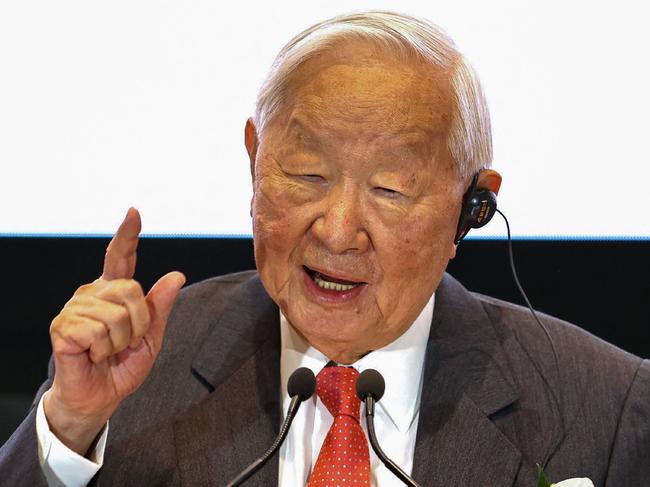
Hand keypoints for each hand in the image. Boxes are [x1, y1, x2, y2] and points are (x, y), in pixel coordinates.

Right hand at [44, 208, 185, 454]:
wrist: (99, 397)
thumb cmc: (122, 365)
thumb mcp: (151, 337)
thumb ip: (160, 307)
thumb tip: (177, 275)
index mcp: (114, 292)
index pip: (121, 256)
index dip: (128, 234)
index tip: (134, 211)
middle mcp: (92, 293)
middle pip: (130, 290)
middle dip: (139, 324)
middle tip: (126, 343)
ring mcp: (74, 308)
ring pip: (115, 315)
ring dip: (120, 341)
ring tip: (107, 350)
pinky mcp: (62, 326)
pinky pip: (97, 331)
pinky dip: (103, 350)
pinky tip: (92, 355)